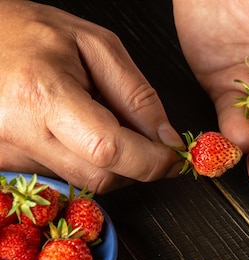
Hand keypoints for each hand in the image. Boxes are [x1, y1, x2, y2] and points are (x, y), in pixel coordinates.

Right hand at [0, 0, 183, 192]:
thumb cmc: (32, 33)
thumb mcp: (96, 45)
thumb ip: (137, 95)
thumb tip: (166, 139)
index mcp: (42, 94)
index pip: (109, 149)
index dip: (151, 161)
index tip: (174, 158)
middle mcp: (19, 130)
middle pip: (100, 176)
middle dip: (137, 166)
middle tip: (148, 140)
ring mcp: (7, 151)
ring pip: (84, 181)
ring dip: (111, 163)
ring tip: (99, 120)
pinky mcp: (5, 162)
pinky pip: (63, 176)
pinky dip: (84, 160)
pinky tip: (76, 132)